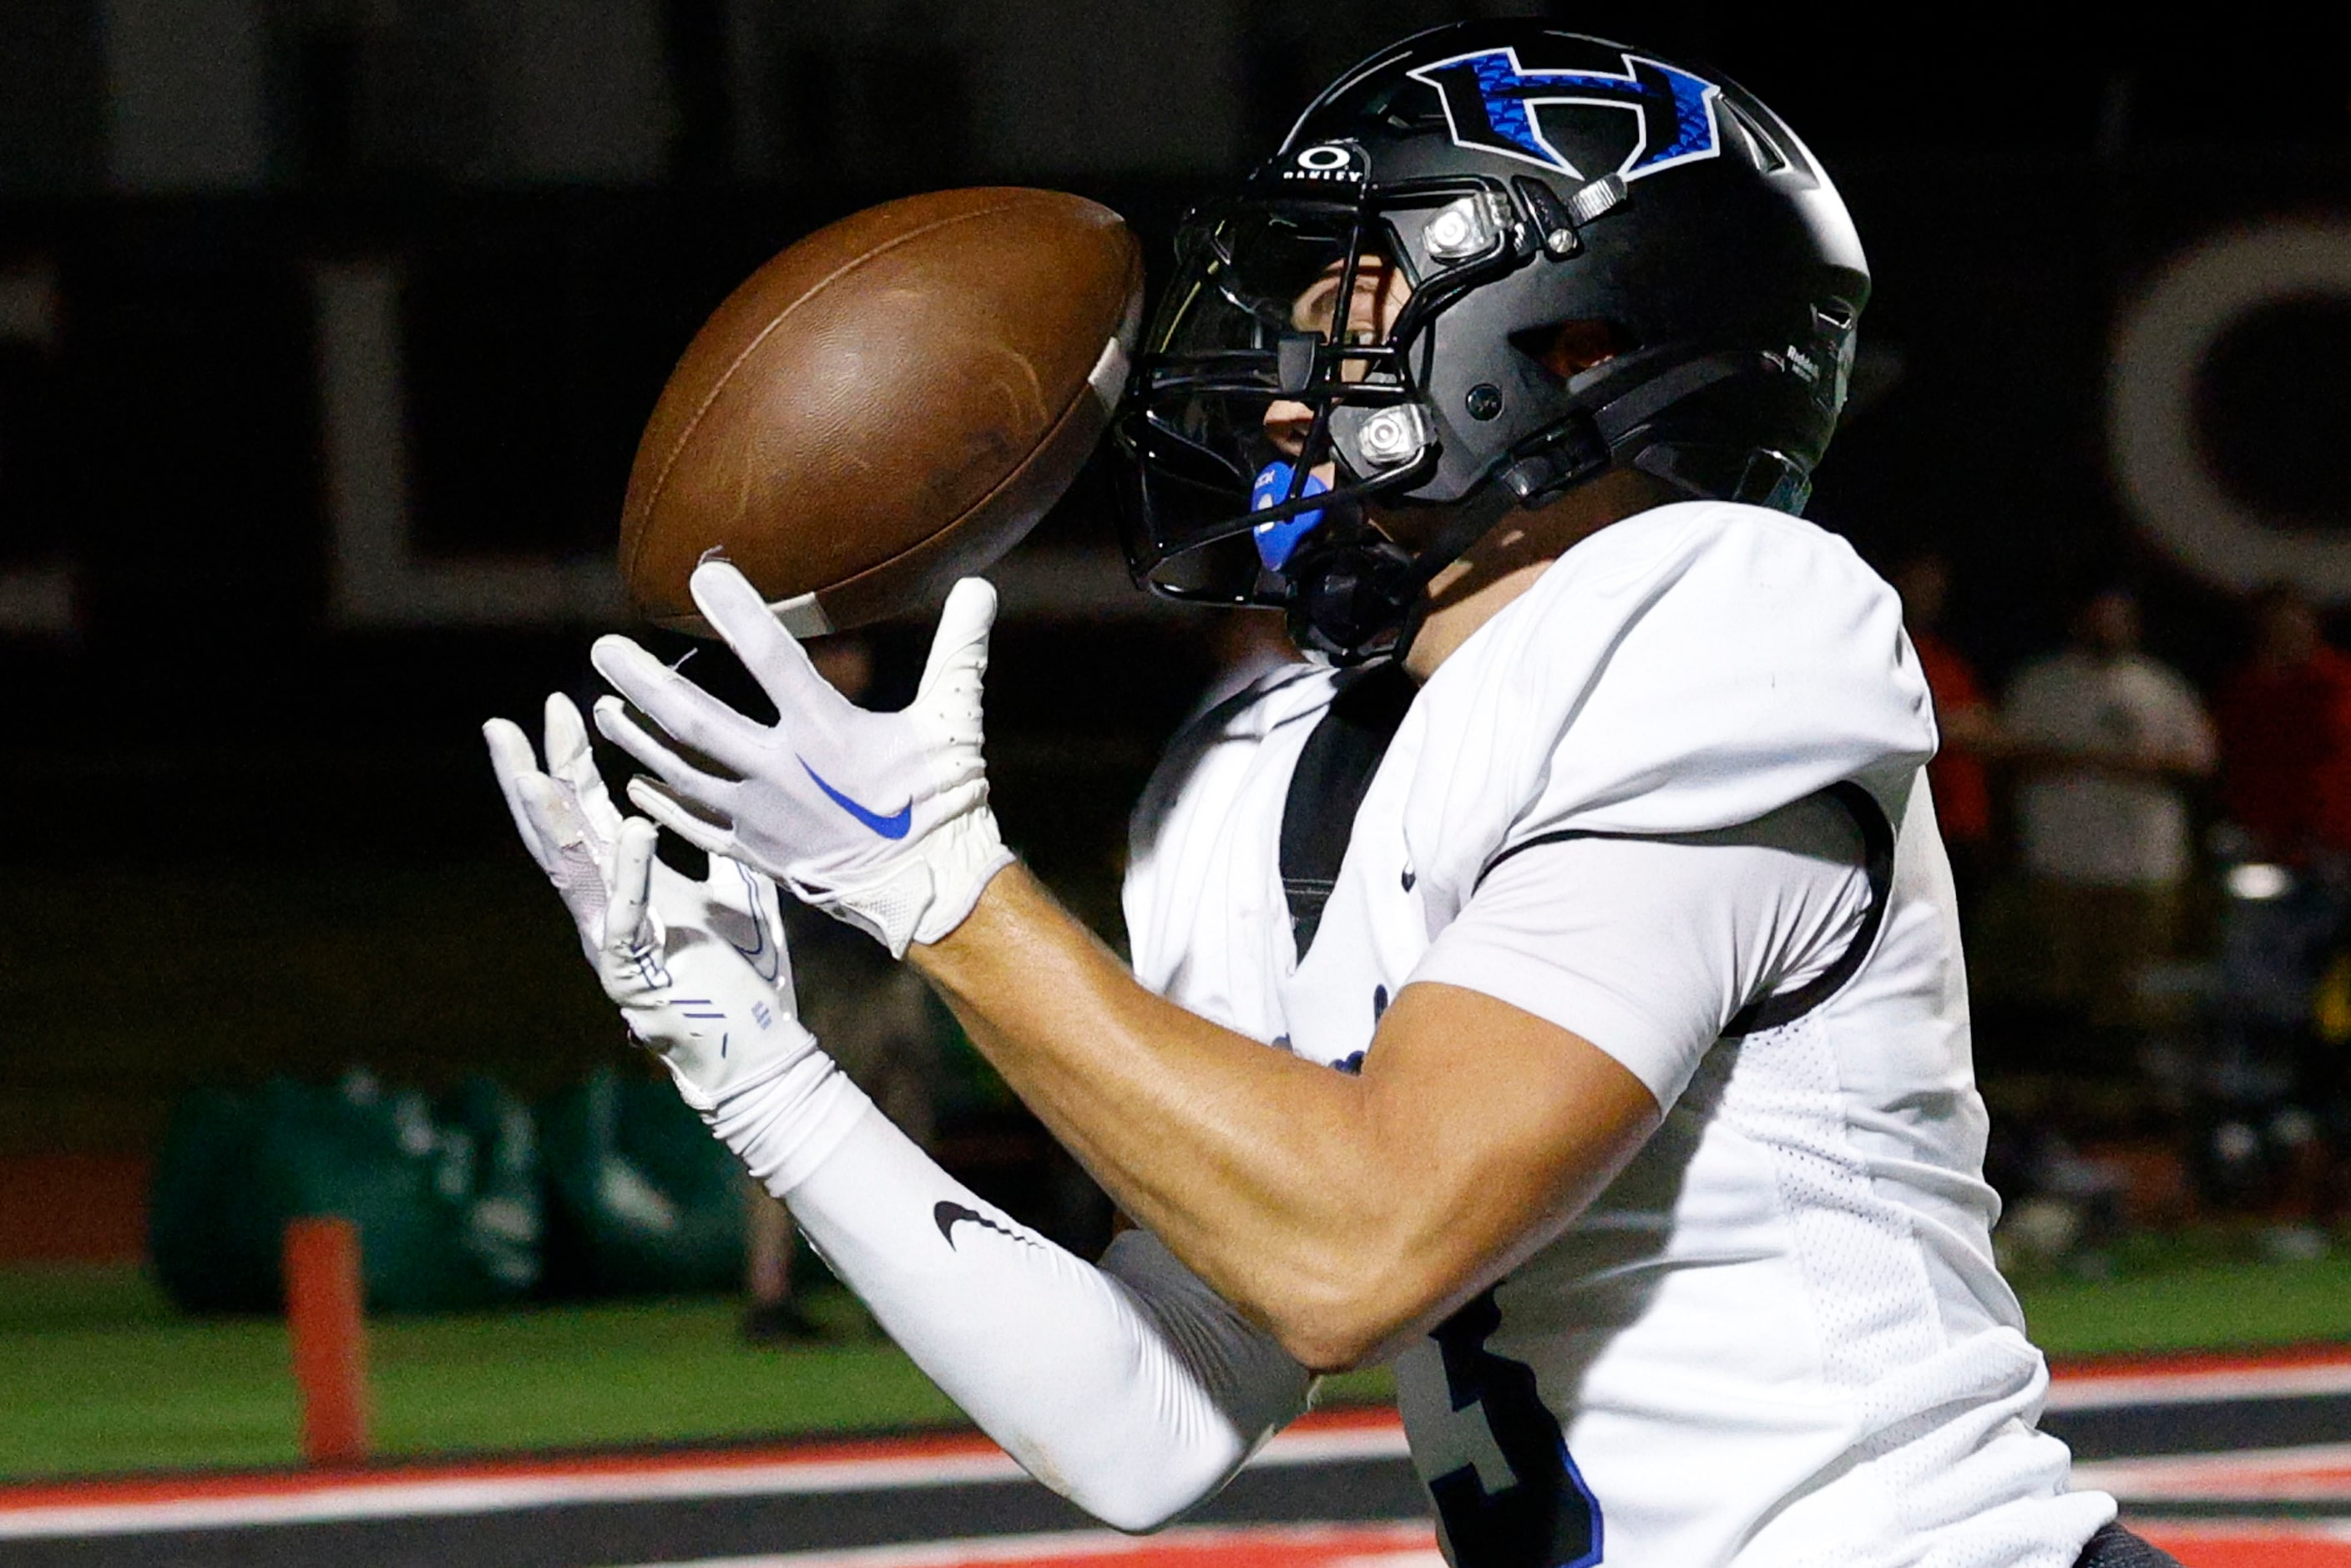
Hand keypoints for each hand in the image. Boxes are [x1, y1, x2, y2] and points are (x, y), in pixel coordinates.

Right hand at [484, 693, 815, 1109]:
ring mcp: (611, 945)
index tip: (561, 704)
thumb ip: (716, 847)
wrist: (758, 1051)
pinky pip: (626, 917)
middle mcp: (607, 911)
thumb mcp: (735, 895)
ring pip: (568, 871)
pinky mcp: (633, 978)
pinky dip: (631, 872)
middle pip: (558, 834)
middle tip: (504, 723)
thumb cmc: (746, 977)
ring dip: (550, 816)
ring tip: (532, 766)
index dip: (571, 760)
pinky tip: (635, 827)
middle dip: (532, 776)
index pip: (588, 813)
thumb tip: (720, 795)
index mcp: (628, 887)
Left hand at [588, 562, 1013, 956]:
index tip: (702, 573)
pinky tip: (637, 783)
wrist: (929, 893)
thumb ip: (959, 651)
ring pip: (680, 772)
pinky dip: (662, 804)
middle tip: (603, 649)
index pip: (772, 657)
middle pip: (694, 721)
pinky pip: (694, 826)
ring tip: (603, 707)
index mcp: (826, 733)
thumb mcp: (954, 721)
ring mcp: (761, 816)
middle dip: (643, 683)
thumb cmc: (944, 801)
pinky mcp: (756, 851)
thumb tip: (982, 587)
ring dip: (636, 739)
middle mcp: (781, 773)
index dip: (738, 612)